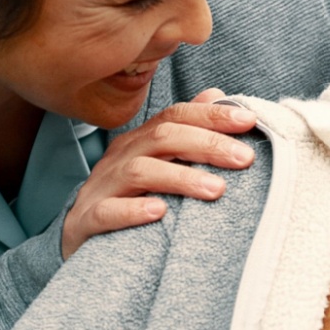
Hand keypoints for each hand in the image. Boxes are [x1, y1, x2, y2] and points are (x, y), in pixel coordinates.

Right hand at [60, 89, 257, 258]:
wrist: (79, 237)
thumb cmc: (130, 196)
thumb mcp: (159, 161)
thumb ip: (187, 129)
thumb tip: (216, 92)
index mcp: (140, 141)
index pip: (176, 116)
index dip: (212, 115)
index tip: (250, 120)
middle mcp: (121, 158)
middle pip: (163, 138)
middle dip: (207, 144)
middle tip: (245, 158)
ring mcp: (102, 187)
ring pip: (140, 172)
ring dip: (181, 178)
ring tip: (217, 190)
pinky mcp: (87, 220)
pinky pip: (106, 212)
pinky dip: (132, 211)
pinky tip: (158, 212)